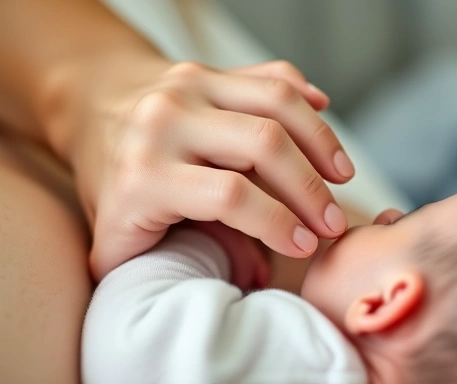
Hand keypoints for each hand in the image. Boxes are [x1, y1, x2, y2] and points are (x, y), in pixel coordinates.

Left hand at [48, 56, 353, 280]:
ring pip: (276, 102)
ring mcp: (192, 85)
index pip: (229, 196)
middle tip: (330, 221)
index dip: (276, 224)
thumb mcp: (119, 236)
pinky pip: (271, 75)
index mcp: (144, 171)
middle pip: (262, 143)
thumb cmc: (111, 181)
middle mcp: (168, 119)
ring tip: (342, 174)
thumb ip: (173, 265)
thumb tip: (253, 281)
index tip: (304, 244)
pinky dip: (304, 96)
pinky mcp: (210, 70)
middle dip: (309, 189)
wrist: (92, 105)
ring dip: (320, 140)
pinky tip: (323, 116)